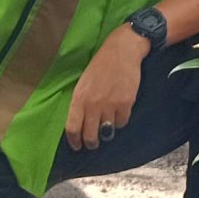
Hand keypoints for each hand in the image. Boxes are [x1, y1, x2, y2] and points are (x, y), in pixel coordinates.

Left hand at [65, 27, 146, 150]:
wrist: (122, 51)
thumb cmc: (100, 65)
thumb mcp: (83, 83)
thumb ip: (81, 102)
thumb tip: (81, 122)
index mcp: (79, 98)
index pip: (73, 128)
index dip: (74, 141)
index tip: (77, 146)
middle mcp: (93, 105)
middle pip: (90, 135)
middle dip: (91, 143)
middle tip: (93, 144)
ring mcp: (110, 105)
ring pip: (107, 131)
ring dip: (107, 131)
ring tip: (108, 126)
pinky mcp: (125, 104)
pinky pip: (122, 122)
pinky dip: (120, 121)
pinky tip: (119, 113)